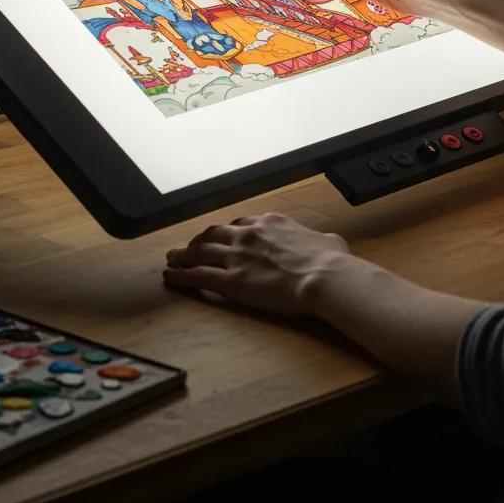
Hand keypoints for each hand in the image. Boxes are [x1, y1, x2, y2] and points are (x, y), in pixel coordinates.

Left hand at [163, 212, 351, 316]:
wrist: (324, 276)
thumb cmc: (332, 262)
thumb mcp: (329, 240)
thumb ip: (321, 239)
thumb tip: (330, 242)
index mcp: (270, 222)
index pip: (241, 223)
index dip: (228, 231)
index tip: (222, 237)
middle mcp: (249, 234)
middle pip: (214, 233)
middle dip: (199, 240)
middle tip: (189, 246)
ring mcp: (237, 256)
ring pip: (200, 251)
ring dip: (183, 255)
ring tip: (172, 259)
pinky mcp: (231, 280)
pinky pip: (198, 275)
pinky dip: (181, 275)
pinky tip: (171, 277)